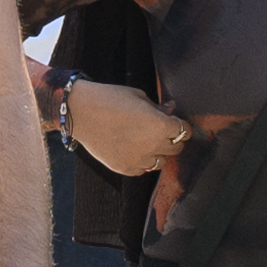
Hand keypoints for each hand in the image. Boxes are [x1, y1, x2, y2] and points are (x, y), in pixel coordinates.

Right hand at [65, 78, 186, 177]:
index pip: (185, 131)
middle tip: (161, 132)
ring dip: (158, 153)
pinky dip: (141, 162)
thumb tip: (171, 109)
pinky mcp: (125, 168)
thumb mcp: (139, 97)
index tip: (175, 123)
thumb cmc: (110, 98)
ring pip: (161, 163)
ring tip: (145, 142)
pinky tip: (132, 149)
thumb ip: (158, 108)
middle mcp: (153, 146)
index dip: (181, 126)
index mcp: (160, 126)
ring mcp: (139, 160)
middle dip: (172, 140)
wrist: (80, 112)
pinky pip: (142, 169)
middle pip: (176, 149)